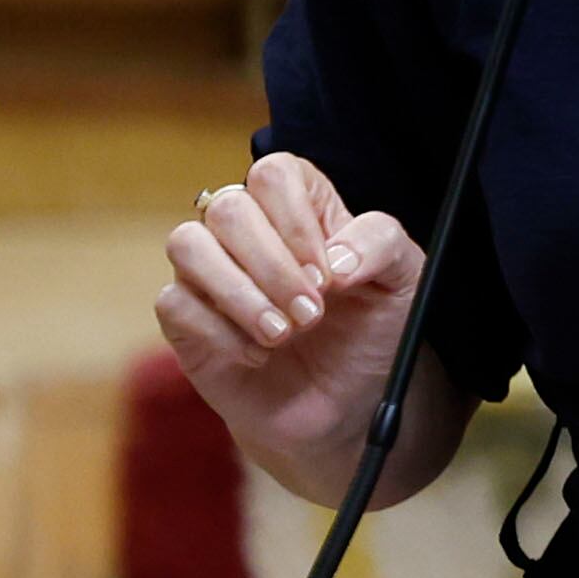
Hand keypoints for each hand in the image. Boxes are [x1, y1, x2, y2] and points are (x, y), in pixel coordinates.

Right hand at [154, 153, 421, 482]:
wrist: (347, 404)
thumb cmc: (370, 331)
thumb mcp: (404, 281)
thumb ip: (383, 244)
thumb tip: (337, 256)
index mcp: (300, 210)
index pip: (275, 173)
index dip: (298, 221)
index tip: (329, 273)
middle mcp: (248, 234)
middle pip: (229, 207)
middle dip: (273, 265)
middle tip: (313, 313)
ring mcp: (211, 275)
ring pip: (187, 244)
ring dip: (239, 293)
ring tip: (283, 335)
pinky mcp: (186, 322)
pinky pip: (174, 303)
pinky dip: (220, 332)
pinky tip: (257, 355)